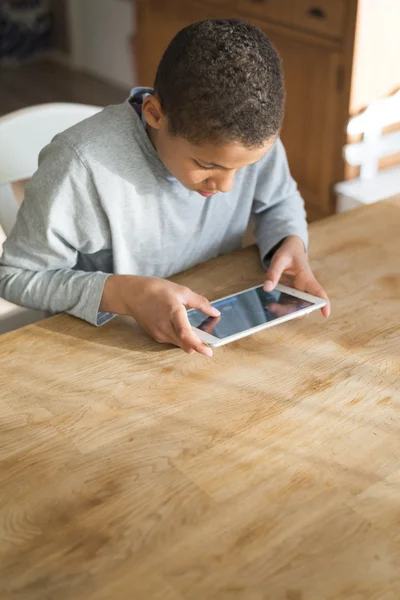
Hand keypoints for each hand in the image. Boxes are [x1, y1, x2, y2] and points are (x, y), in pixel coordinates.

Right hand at [100, 275, 219, 355]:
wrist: (131, 295)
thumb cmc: (155, 290)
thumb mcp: (181, 291)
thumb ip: (200, 303)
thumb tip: (215, 312)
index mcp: (172, 312)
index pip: (185, 333)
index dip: (198, 345)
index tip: (209, 352)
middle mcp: (164, 327)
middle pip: (185, 344)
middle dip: (198, 344)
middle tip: (208, 337)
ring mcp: (159, 334)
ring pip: (180, 344)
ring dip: (190, 341)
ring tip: (196, 329)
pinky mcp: (156, 337)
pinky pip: (173, 341)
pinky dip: (181, 338)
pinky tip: (182, 327)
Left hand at [264, 236, 330, 316]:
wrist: (291, 249)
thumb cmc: (289, 252)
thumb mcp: (280, 259)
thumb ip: (274, 273)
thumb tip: (267, 288)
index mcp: (306, 278)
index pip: (318, 292)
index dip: (324, 303)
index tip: (326, 314)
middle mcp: (305, 288)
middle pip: (306, 305)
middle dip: (296, 312)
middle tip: (281, 312)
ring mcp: (298, 292)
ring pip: (296, 307)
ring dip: (286, 311)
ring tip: (272, 307)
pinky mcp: (290, 294)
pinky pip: (288, 305)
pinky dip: (280, 308)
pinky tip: (270, 305)